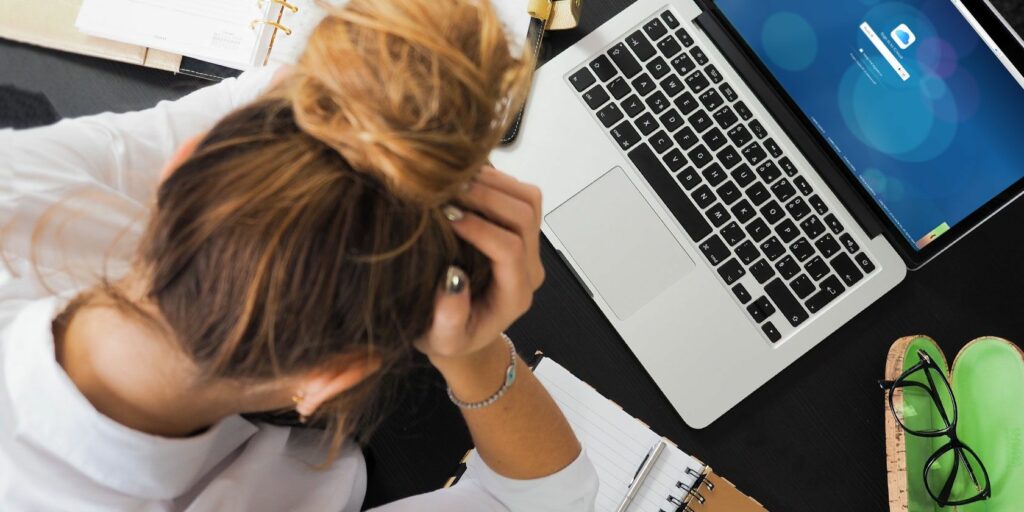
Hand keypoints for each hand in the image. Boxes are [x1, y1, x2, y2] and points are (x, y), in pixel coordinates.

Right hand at [415, 166, 543, 365]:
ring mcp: (529, 247)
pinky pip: (520, 194)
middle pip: (525, 216)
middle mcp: (529, 268)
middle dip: (487, 197)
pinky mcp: (520, 230)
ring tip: (455, 180)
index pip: (509, 249)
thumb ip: (449, 317)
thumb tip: (453, 278)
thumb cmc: (451, 337)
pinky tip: (463, 180)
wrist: (465, 332)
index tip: (446, 217)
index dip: (480, 228)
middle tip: (447, 189)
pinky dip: (494, 179)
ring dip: (494, 182)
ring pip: (529, 199)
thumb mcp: (442, 339)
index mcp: (514, 295)